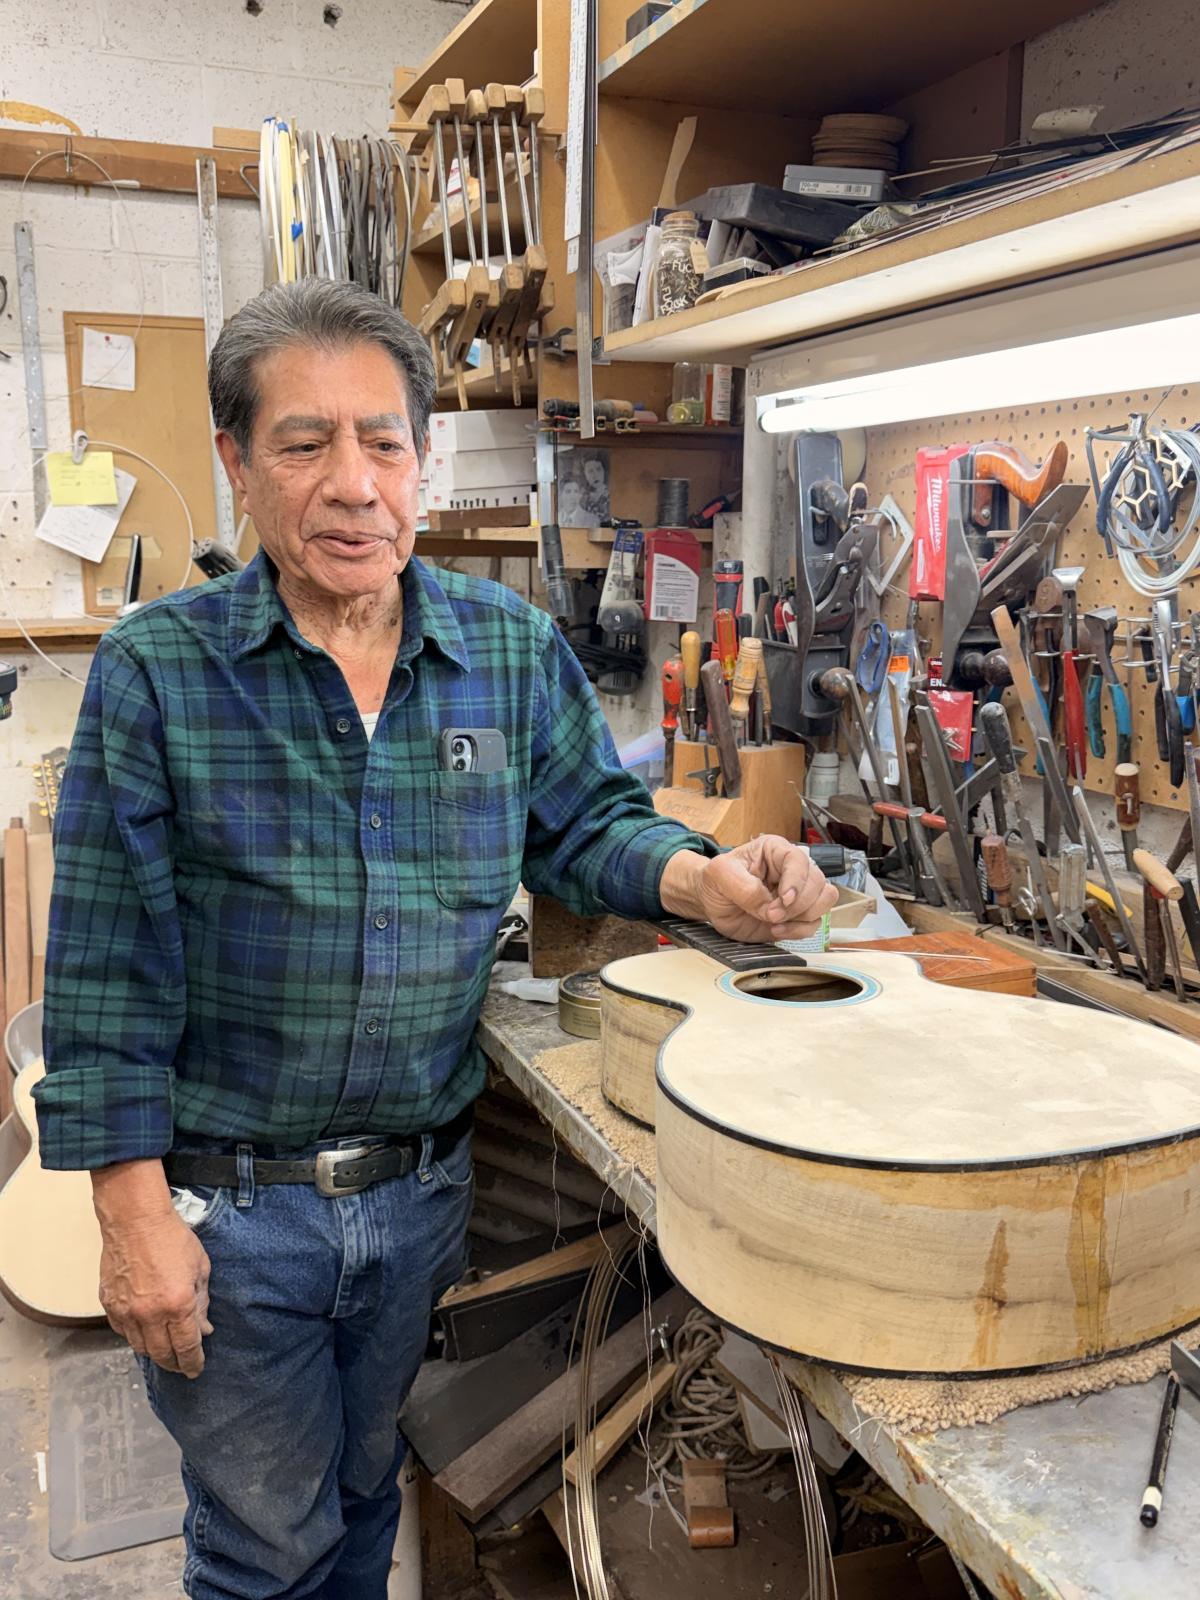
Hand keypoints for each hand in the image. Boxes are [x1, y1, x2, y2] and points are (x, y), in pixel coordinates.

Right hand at [92, 1161, 212, 1377]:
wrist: (136, 1220)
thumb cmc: (172, 1238)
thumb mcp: (200, 1268)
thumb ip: (202, 1302)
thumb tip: (204, 1330)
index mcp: (178, 1305)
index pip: (186, 1347)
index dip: (192, 1362)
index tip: (196, 1369)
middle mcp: (150, 1314)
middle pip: (162, 1354)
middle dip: (175, 1363)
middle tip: (182, 1365)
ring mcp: (127, 1311)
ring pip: (140, 1347)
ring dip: (155, 1353)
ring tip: (165, 1352)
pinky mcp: (109, 1305)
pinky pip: (123, 1332)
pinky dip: (136, 1337)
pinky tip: (145, 1333)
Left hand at [660, 837, 839, 942]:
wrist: (711, 903)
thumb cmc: (716, 881)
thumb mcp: (720, 875)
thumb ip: (744, 887)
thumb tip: (768, 906)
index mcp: (775, 851)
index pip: (799, 860)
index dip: (796, 881)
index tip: (784, 899)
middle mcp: (791, 871)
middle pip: (818, 883)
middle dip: (797, 904)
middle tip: (771, 914)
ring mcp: (796, 894)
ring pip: (824, 902)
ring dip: (802, 917)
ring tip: (775, 922)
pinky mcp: (795, 916)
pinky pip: (813, 924)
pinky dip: (798, 931)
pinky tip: (776, 929)